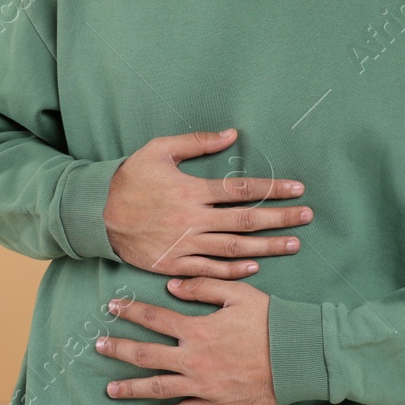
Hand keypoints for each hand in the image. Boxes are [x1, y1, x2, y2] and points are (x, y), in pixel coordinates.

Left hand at [95, 277, 276, 404]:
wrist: (298, 356)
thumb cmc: (270, 320)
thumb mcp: (237, 293)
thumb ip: (202, 287)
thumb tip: (171, 286)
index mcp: (197, 329)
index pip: (154, 319)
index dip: (130, 312)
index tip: (112, 308)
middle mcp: (193, 359)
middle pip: (145, 355)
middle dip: (118, 350)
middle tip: (98, 347)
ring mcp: (202, 385)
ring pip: (157, 388)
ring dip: (130, 388)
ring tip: (110, 389)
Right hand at [103, 128, 312, 278]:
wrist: (97, 214)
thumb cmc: (130, 178)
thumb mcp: (159, 149)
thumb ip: (196, 142)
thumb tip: (231, 134)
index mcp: (191, 190)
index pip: (241, 190)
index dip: (273, 189)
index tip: (298, 189)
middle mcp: (193, 219)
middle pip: (245, 221)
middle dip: (280, 219)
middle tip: (307, 217)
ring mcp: (185, 245)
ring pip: (234, 248)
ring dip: (266, 247)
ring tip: (293, 244)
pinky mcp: (175, 264)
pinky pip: (210, 270)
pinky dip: (234, 270)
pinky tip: (255, 266)